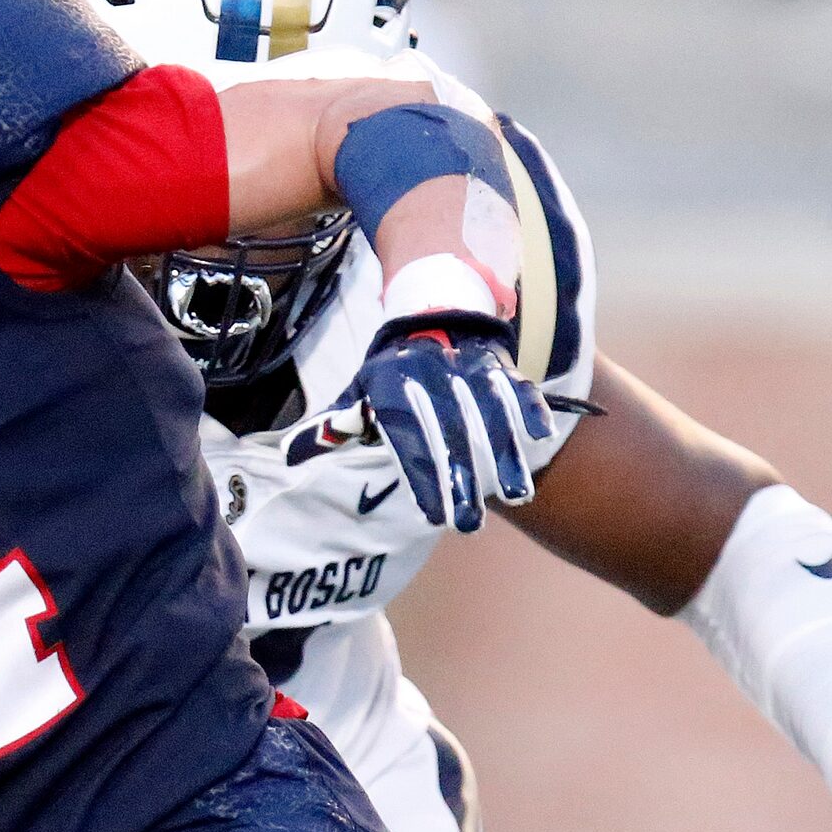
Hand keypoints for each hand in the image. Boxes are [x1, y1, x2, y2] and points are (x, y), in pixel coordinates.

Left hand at [286, 313, 556, 531]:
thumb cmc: (391, 369)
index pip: (408, 440)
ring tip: (517, 495)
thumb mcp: (358, 390)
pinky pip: (515, 385)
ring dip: (504, 454)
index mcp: (393, 390)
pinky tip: (540, 436)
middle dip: (462, 480)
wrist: (431, 307)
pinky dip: (528, 407)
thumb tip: (291, 457)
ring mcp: (468, 370)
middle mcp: (431, 381)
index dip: (422, 478)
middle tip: (468, 525)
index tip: (432, 517)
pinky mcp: (498, 363)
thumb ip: (332, 426)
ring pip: (489, 414)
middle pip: (450, 435)